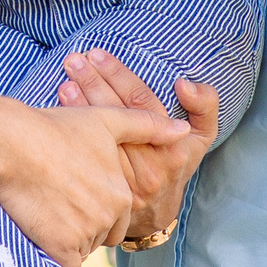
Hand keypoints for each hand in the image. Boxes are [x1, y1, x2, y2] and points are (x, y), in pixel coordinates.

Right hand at [0, 102, 189, 266]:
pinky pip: (66, 266)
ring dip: (69, 240)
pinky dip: (57, 257)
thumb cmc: (57, 128)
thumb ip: (147, 126)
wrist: (14, 143)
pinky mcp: (60, 246)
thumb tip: (182, 129)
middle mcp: (108, 217)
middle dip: (86, 227)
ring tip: (48, 211)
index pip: (117, 218)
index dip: (96, 207)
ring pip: (82, 249)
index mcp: (122, 193)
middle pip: (101, 236)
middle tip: (60, 202)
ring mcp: (85, 233)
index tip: (74, 192)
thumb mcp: (106, 120)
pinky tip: (44, 235)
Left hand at [57, 50, 218, 242]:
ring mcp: (126, 182)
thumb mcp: (201, 136)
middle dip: (94, 82)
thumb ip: (204, 105)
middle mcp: (150, 166)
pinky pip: (86, 155)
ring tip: (66, 78)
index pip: (142, 103)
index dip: (119, 75)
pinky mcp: (105, 193)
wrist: (156, 211)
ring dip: (79, 104)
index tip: (98, 55)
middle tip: (75, 59)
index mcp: (173, 147)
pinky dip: (73, 129)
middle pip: (117, 115)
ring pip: (98, 135)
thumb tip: (183, 85)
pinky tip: (62, 109)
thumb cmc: (176, 161)